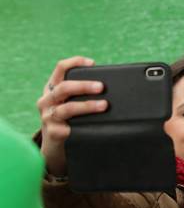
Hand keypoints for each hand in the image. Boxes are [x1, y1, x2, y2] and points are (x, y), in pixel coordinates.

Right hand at [37, 56, 107, 176]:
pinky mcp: (53, 133)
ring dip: (87, 106)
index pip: (60, 69)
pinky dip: (83, 125)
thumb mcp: (70, 101)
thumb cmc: (69, 118)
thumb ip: (83, 92)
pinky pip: (69, 128)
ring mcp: (48, 117)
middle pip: (64, 88)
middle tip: (101, 87)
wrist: (56, 145)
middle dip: (84, 86)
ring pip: (67, 108)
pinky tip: (94, 125)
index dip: (75, 62)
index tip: (92, 63)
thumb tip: (112, 84)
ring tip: (104, 105)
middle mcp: (47, 100)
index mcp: (52, 88)